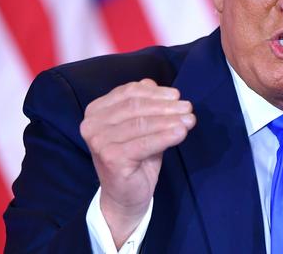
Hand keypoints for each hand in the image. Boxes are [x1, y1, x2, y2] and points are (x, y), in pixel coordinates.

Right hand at [80, 79, 194, 246]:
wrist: (125, 196)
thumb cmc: (135, 156)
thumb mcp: (141, 126)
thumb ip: (146, 105)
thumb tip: (159, 87)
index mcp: (96, 110)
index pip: (129, 92)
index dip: (156, 92)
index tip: (177, 95)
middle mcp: (92, 124)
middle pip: (136, 106)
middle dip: (166, 106)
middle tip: (188, 108)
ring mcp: (99, 141)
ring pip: (142, 123)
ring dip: (170, 120)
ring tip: (190, 120)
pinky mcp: (111, 158)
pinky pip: (145, 143)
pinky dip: (166, 136)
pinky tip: (182, 133)